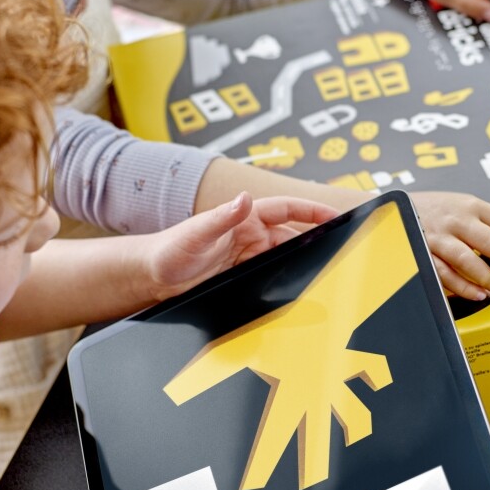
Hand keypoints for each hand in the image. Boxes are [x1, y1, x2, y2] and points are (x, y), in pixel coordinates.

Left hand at [136, 192, 337, 302]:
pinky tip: (294, 291)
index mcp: (244, 217)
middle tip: (338, 250)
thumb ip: (221, 217)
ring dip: (299, 264)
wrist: (152, 279)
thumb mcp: (195, 233)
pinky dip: (284, 282)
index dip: (312, 211)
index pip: (287, 209)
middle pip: (292, 236)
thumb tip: (245, 197)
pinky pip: (270, 277)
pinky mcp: (243, 276)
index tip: (335, 215)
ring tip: (320, 274)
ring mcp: (248, 257)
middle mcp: (250, 235)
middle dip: (314, 241)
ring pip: (284, 259)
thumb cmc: (168, 250)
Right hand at [410, 191, 489, 300]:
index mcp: (472, 205)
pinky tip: (478, 293)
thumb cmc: (433, 209)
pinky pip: (448, 275)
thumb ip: (486, 223)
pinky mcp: (424, 253)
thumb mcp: (461, 205)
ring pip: (472, 262)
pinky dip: (465, 288)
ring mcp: (440, 237)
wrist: (394, 208)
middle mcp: (457, 219)